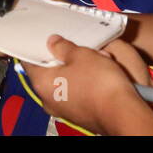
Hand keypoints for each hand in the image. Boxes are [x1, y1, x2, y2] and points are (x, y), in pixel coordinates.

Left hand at [25, 36, 152, 134]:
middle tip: (72, 45)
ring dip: (75, 68)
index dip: (36, 47)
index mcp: (42, 84)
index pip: (30, 61)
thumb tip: (53, 42)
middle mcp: (49, 100)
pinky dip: (84, 81)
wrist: (123, 112)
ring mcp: (64, 109)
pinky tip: (99, 71)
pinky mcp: (79, 114)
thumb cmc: (99, 84)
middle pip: (48, 72)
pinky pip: (76, 92)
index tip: (42, 38)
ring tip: (92, 57)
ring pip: (64, 81)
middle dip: (61, 57)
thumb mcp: (80, 54)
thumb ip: (62, 47)